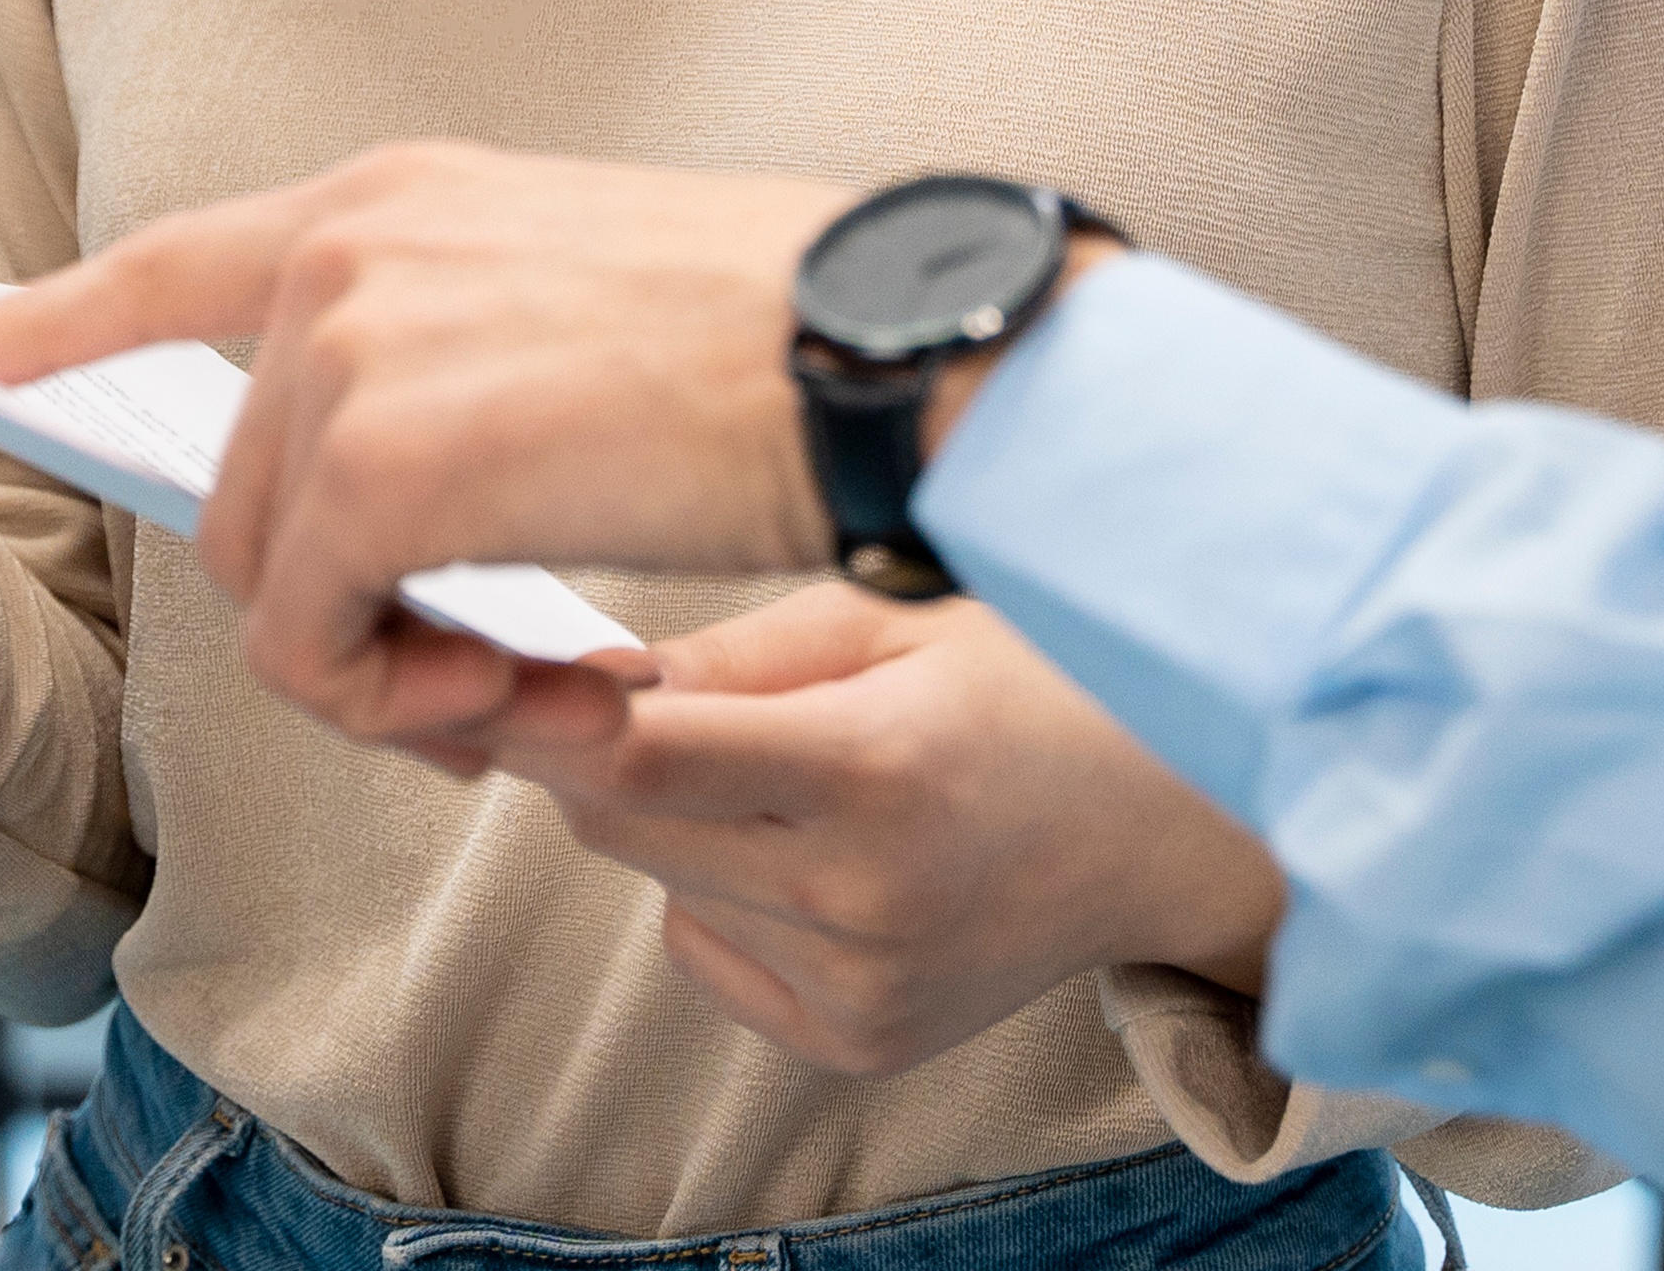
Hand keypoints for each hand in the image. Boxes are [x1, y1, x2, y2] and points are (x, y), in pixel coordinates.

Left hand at [0, 141, 849, 739]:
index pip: (168, 260)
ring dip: (378, 673)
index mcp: (401, 198)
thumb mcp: (584, 295)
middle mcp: (351, 250)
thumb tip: (390, 491)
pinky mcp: (383, 461)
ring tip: (527, 681)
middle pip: (234, 493)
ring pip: (263, 581)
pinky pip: (310, 642)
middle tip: (487, 673)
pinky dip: (397, 704)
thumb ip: (459, 355)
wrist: (893, 354)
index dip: (52, 322)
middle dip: (333, 613)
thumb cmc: (792, 338)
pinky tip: (522, 690)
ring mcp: (354, 347)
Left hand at [437, 584, 1284, 1076]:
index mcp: (880, 770)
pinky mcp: (856, 1044)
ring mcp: (861, 990)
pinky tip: (824, 850)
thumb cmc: (1037, 686)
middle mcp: (865, 901)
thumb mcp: (897, 619)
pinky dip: (725, 894)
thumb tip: (579, 681)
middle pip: (621, 828)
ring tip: (799, 771)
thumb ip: (732, 654)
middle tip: (654, 687)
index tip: (490, 670)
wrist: (1172, 832)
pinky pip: (709, 953)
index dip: (542, 713)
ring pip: (657, 887)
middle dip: (604, 751)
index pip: (641, 761)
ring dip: (676, 823)